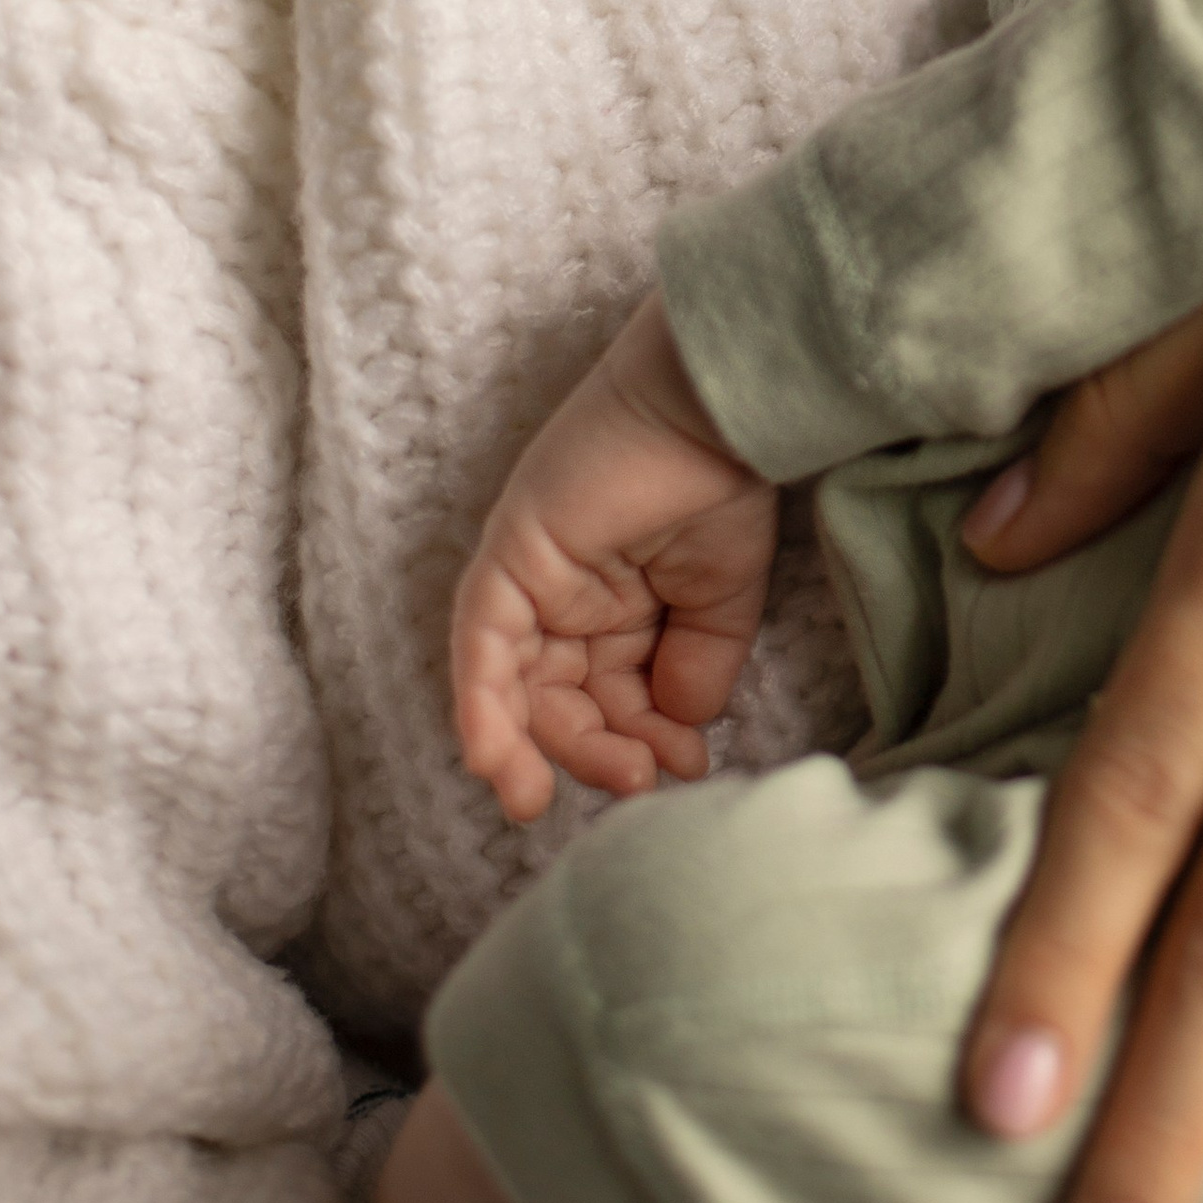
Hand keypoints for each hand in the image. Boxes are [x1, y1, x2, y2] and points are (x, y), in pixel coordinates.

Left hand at [451, 291, 776, 822]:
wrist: (715, 413)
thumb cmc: (722, 485)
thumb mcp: (722, 601)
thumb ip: (696, 670)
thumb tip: (675, 734)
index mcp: (613, 607)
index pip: (608, 697)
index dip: (640, 740)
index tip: (685, 766)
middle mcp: (562, 598)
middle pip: (559, 701)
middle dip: (595, 750)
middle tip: (640, 780)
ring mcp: (529, 580)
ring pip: (513, 687)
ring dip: (534, 749)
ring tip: (575, 789)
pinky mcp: (507, 561)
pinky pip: (480, 647)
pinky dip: (481, 707)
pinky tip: (496, 764)